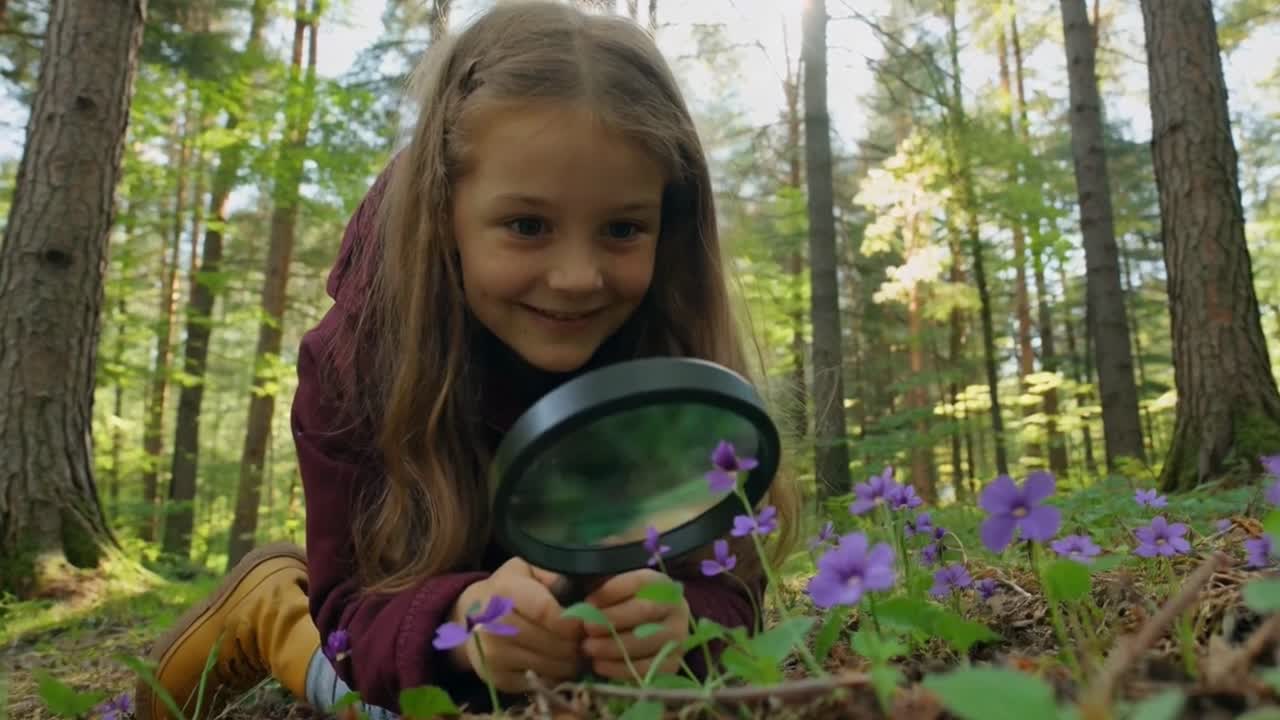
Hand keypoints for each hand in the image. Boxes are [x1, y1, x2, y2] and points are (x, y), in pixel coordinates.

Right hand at [446, 557, 584, 691]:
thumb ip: (553, 576)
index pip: (546, 612)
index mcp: (505, 592)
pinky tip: (555, 663)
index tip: (583, 624)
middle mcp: (495, 625)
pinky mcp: (496, 679)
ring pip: (549, 666)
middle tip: (584, 640)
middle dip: (575, 644)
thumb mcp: (527, 569)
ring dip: (569, 662)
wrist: (469, 616)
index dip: (572, 621)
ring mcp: (493, 655)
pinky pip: (538, 683)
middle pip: (552, 643)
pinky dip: (553, 676)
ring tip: (574, 652)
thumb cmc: (508, 589)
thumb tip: (580, 593)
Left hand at [581, 569, 690, 679]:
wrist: (645, 632)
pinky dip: (620, 669)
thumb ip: (600, 592)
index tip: (589, 601)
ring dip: (613, 647)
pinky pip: (647, 669)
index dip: (612, 591)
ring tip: (588, 648)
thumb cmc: (622, 607)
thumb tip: (584, 607)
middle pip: (645, 611)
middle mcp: (676, 607)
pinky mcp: (673, 663)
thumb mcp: (613, 591)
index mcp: (660, 583)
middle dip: (612, 619)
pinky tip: (600, 665)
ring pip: (646, 642)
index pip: (640, 581)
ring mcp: (678, 636)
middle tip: (587, 627)